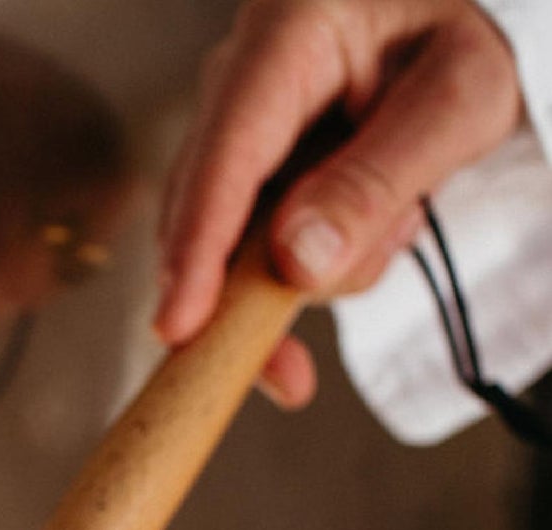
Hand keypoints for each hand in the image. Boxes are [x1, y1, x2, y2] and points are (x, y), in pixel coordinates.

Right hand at [157, 0, 522, 407]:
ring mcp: (239, 128)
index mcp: (287, 36)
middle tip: (290, 368)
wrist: (469, 15)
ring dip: (298, 273)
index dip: (196, 250)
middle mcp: (242, 79)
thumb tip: (296, 261)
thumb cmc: (475, 28)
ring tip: (392, 225)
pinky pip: (249, 245)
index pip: (225, 158)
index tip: (180, 326)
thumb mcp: (460, 96)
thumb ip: (378, 180)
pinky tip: (351, 257)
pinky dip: (295, 276)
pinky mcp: (248, 170)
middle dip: (251, 292)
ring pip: (229, 242)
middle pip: (207, 212)